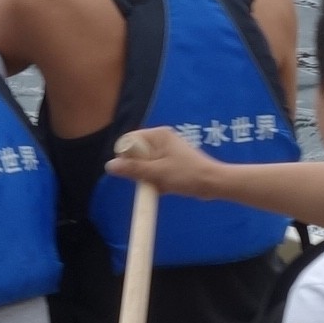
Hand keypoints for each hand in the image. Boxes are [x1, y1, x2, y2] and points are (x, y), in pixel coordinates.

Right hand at [105, 125, 227, 198]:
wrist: (214, 183)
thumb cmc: (187, 175)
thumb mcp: (157, 173)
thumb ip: (133, 169)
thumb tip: (109, 165)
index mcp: (158, 135)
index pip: (129, 141)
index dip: (126, 157)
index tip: (134, 171)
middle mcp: (162, 139)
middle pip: (136, 153)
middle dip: (139, 169)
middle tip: (150, 179)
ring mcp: (168, 150)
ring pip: (146, 164)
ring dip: (149, 177)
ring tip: (160, 184)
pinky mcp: (172, 161)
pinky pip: (156, 170)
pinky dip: (157, 179)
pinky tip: (165, 188)